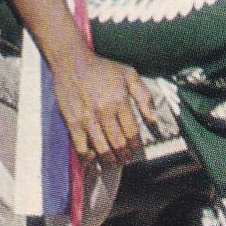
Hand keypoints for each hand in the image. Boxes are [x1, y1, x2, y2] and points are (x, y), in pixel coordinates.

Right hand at [50, 48, 159, 165]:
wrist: (72, 62)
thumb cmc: (102, 68)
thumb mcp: (129, 74)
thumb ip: (144, 95)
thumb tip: (153, 118)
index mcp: (120, 100)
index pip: (132, 131)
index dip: (136, 145)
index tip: (137, 150)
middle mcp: (104, 111)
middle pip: (118, 143)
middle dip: (124, 155)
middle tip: (126, 159)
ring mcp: (87, 118)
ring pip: (101, 148)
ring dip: (109, 160)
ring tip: (113, 163)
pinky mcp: (72, 121)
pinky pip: (80, 146)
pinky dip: (88, 158)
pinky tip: (93, 160)